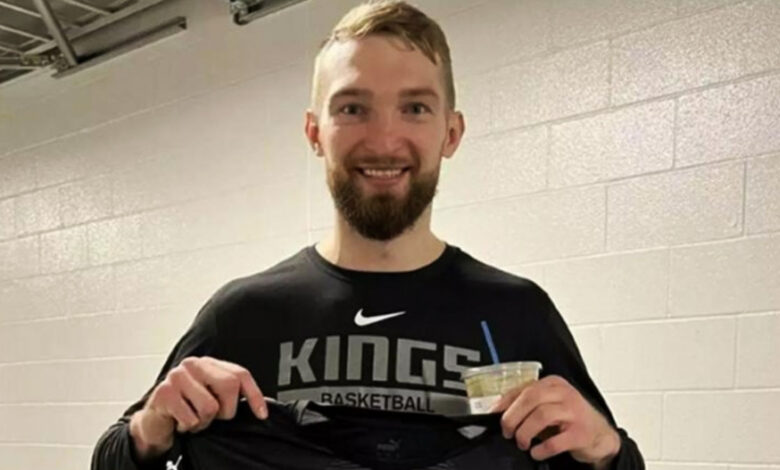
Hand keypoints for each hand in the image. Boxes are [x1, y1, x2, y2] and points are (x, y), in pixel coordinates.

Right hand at [130, 356, 266, 459]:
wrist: (153, 422)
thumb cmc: (185, 409)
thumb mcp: (211, 397)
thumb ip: (230, 394)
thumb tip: (260, 405)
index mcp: (209, 363)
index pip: (240, 374)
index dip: (254, 395)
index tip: (262, 414)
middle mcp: (193, 364)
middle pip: (229, 386)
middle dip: (226, 410)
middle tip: (213, 417)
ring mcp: (177, 376)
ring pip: (210, 407)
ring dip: (203, 422)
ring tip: (193, 418)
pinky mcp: (164, 392)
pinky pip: (191, 419)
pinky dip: (188, 427)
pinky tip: (179, 422)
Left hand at [491, 375, 620, 467]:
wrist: (601, 436)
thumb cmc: (571, 419)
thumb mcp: (550, 405)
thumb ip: (529, 404)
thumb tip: (500, 412)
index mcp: (554, 384)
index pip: (524, 388)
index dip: (506, 402)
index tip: (495, 414)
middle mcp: (565, 394)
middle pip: (531, 398)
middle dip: (513, 416)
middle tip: (507, 431)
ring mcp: (575, 412)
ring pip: (541, 416)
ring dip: (525, 432)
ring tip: (522, 442)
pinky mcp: (581, 433)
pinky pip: (555, 441)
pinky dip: (541, 449)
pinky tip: (536, 452)